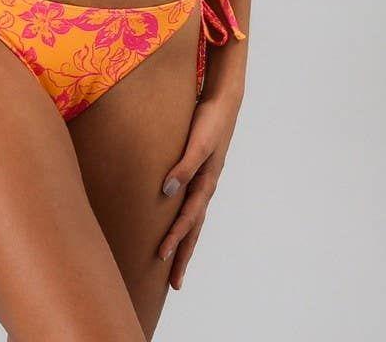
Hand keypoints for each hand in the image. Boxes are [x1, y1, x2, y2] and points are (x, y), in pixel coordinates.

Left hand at [157, 92, 240, 289]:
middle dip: (183, 254)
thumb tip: (166, 192)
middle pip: (194, 228)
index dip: (175, 238)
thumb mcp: (197, 143)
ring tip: (174, 262)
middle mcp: (205, 187)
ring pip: (194, 219)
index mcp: (206, 183)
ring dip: (185, 241)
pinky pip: (191, 204)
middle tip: (175, 284)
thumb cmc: (209, 121)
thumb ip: (183, 166)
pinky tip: (176, 224)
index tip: (161, 257)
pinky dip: (185, 220)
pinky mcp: (199, 172)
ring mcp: (204, 181)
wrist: (223, 102)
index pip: (189, 219)